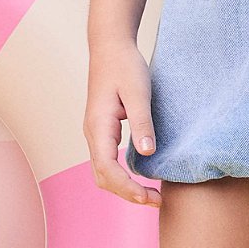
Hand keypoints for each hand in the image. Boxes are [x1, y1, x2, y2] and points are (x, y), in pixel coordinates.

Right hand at [85, 38, 161, 207]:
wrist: (110, 47)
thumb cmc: (125, 66)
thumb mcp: (138, 93)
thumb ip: (142, 122)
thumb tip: (147, 153)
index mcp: (98, 126)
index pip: (107, 169)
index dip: (127, 188)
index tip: (150, 197)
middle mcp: (92, 133)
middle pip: (102, 177)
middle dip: (126, 193)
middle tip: (156, 200)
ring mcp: (95, 133)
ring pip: (102, 172)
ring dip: (123, 187)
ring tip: (149, 194)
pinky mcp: (102, 130)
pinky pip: (106, 162)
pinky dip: (121, 176)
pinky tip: (140, 176)